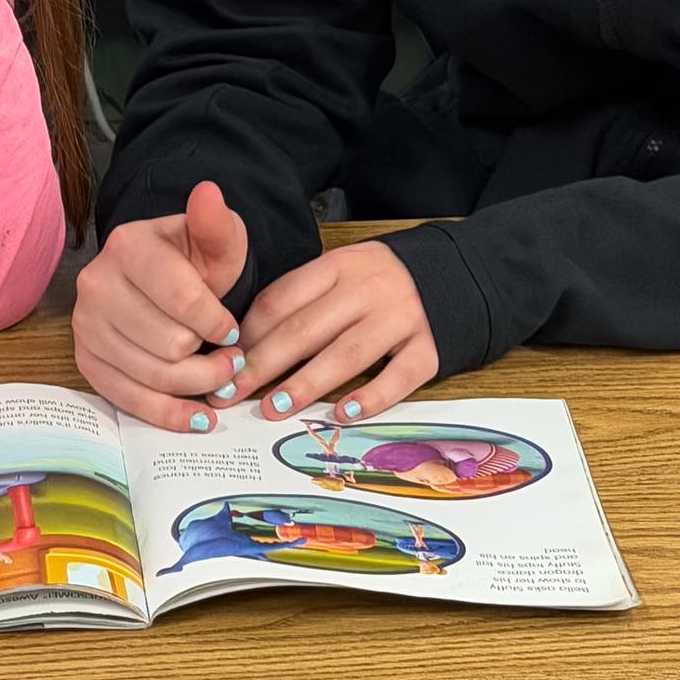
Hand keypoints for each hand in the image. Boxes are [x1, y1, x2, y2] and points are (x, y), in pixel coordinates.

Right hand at [73, 181, 250, 431]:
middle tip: (232, 360)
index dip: (217, 322)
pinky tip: (196, 417)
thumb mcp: (217, 238)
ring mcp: (85, 323)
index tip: (233, 330)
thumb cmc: (195, 259)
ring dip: (196, 385)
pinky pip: (126, 399)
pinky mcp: (85, 358)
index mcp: (127, 245)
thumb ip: (216, 223)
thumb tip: (208, 192)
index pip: (181, 298)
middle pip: (168, 343)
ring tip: (219, 378)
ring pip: (151, 375)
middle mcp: (96, 283)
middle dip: (211, 358)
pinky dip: (166, 413)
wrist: (164, 278)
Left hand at [237, 242, 437, 423]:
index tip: (225, 362)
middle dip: (265, 364)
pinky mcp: (430, 347)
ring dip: (308, 382)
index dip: (250, 332)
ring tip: (277, 407)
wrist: (454, 274)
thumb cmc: (380, 283)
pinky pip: (399, 375)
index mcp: (339, 266)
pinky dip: (371, 396)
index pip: (284, 299)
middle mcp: (368, 289)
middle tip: (235, 393)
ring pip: (348, 352)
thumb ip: (303, 299)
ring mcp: (401, 318)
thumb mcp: (341, 274)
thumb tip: (246, 343)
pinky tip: (344, 413)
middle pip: (308, 328)